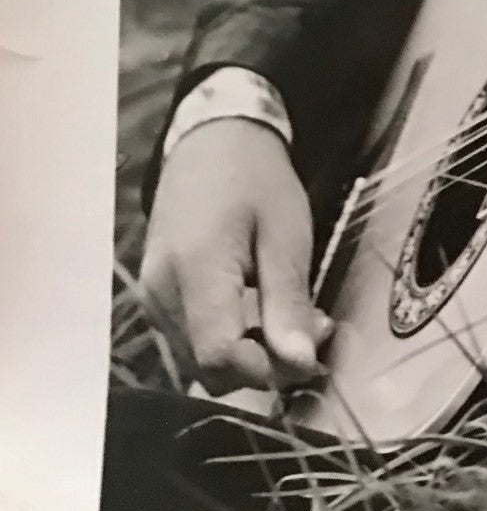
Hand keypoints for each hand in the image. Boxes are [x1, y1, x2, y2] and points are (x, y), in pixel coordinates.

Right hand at [139, 118, 330, 395]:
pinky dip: (227, 338)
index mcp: (195, 269)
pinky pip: (190, 339)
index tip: (312, 354)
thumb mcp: (287, 236)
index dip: (268, 370)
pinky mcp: (154, 296)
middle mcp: (160, 291)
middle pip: (208, 367)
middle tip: (312, 328)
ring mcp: (151, 296)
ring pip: (198, 359)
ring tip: (290, 315)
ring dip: (248, 354)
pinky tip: (258, 309)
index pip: (219, 357)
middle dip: (264, 363)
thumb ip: (288, 304)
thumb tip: (299, 366)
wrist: (213, 140)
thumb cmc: (257, 180)